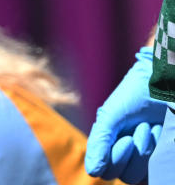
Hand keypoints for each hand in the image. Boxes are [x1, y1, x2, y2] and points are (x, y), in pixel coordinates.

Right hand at [86, 47, 166, 182]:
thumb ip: (99, 142)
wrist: (162, 81)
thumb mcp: (110, 115)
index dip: (114, 160)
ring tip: (150, 127)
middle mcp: (123, 151)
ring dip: (147, 150)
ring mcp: (143, 154)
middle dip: (132, 153)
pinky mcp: (160, 153)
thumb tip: (93, 172)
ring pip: (141, 174)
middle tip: (140, 128)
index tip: (125, 138)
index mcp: (107, 142)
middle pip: (123, 175)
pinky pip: (157, 167)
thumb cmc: (134, 93)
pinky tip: (160, 130)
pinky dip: (158, 149)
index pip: (104, 170)